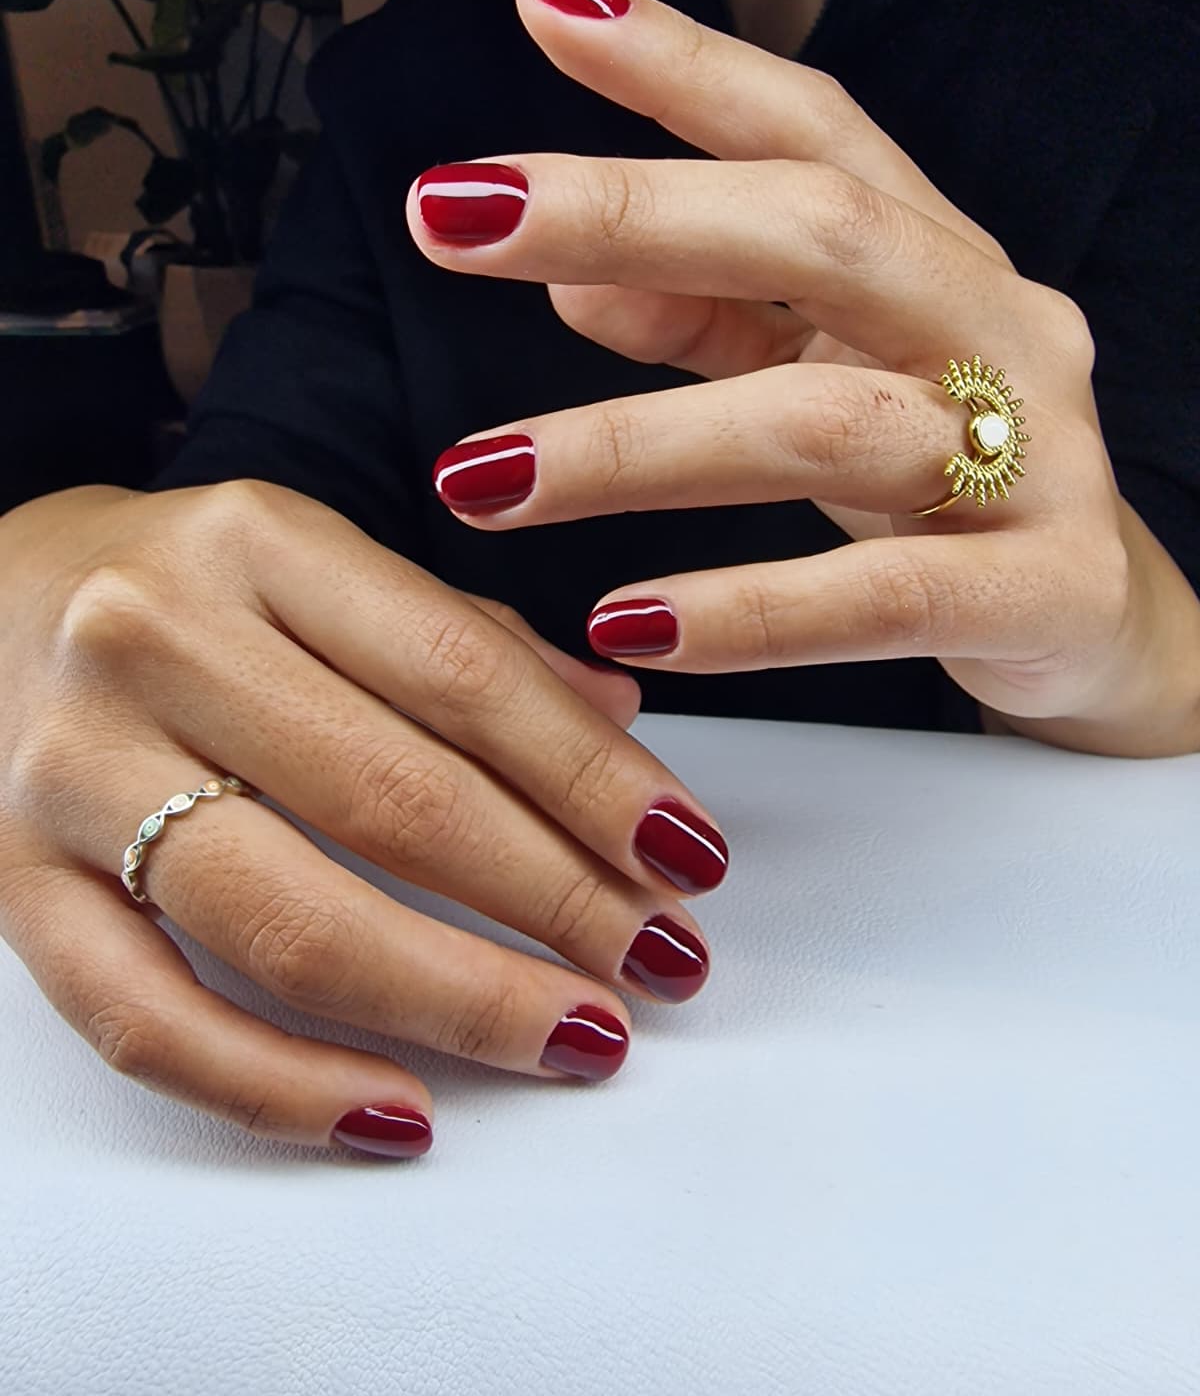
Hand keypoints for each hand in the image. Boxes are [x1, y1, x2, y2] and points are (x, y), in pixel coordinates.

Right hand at [0, 482, 725, 1157]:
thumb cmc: (178, 586)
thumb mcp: (317, 559)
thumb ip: (461, 634)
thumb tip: (619, 716)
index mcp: (256, 541)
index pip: (463, 673)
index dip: (592, 779)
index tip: (685, 853)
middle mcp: (157, 643)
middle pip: (395, 800)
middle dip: (556, 899)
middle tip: (660, 957)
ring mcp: (74, 773)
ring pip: (291, 923)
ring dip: (460, 1000)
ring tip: (578, 1035)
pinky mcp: (12, 888)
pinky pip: (149, 1022)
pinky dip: (281, 1088)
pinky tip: (399, 1113)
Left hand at [410, 0, 1199, 757]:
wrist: (1105, 624)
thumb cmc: (948, 485)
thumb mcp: (826, 379)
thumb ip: (706, 321)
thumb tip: (570, 273)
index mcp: (937, 261)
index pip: (813, 131)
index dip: (682, 65)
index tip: (543, 7)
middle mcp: (999, 328)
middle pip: (821, 232)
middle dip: (631, 212)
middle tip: (452, 218)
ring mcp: (1038, 457)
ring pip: (824, 423)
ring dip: (635, 448)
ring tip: (483, 477)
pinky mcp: (1044, 589)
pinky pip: (884, 599)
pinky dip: (748, 610)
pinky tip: (628, 622)